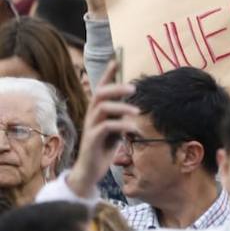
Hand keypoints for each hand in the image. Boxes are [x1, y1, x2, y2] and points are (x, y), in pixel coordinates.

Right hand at [70, 65, 138, 198]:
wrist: (90, 170)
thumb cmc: (103, 147)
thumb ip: (122, 117)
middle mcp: (91, 115)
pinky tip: (134, 130)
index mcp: (97, 111)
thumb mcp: (116, 129)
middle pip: (100, 94)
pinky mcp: (92, 139)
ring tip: (138, 112)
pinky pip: (106, 126)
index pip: (100, 88)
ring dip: (122, 108)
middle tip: (133, 88)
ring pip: (103, 108)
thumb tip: (134, 108)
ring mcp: (90, 127)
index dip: (107, 74)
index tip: (115, 59)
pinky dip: (122, 126)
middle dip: (116, 88)